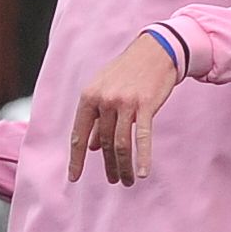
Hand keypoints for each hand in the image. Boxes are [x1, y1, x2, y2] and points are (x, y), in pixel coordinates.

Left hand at [68, 34, 179, 186]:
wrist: (156, 51)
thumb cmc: (129, 73)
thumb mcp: (106, 91)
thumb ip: (97, 118)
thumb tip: (92, 146)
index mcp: (89, 96)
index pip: (79, 134)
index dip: (76, 158)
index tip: (74, 177)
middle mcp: (104, 100)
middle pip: (104, 143)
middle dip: (108, 166)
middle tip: (114, 181)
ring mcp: (124, 102)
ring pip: (120, 144)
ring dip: (123, 167)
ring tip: (127, 181)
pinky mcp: (145, 105)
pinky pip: (142, 137)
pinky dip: (142, 157)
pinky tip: (143, 173)